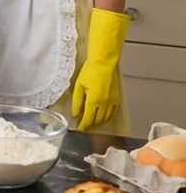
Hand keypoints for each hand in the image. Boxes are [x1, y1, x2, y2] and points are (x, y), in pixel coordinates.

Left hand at [72, 8, 129, 130]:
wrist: (104, 63)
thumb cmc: (89, 72)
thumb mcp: (78, 86)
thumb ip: (77, 102)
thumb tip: (75, 114)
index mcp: (94, 101)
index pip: (88, 119)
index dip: (83, 126)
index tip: (79, 129)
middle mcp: (105, 104)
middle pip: (98, 121)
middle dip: (91, 126)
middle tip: (84, 128)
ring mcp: (113, 102)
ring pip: (106, 119)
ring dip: (99, 123)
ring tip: (92, 125)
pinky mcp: (117, 99)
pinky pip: (112, 113)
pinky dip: (107, 118)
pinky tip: (102, 118)